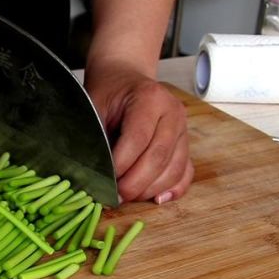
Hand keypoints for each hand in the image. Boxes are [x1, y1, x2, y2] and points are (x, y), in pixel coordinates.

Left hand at [85, 60, 193, 203]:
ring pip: (174, 169)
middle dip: (136, 183)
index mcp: (150, 98)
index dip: (122, 164)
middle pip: (159, 157)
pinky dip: (173, 189)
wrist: (125, 78)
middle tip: (116, 198)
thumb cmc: (108, 93)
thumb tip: (93, 171)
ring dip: (150, 189)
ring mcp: (183, 129)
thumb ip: (96, 135)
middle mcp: (173, 113)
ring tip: (128, 197)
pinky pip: (184, 172)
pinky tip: (157, 199)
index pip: (138, 138)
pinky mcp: (185, 144)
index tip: (105, 181)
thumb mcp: (95, 105)